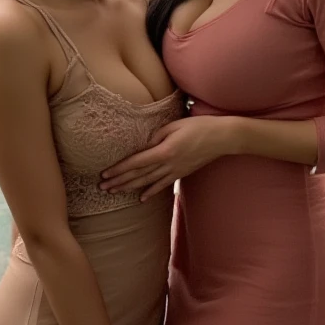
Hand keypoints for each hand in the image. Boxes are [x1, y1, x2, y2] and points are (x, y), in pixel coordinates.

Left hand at [101, 117, 230, 198]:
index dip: (119, 169)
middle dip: (119, 182)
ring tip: (114, 192)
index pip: (136, 162)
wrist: (222, 138)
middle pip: (139, 175)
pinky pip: (163, 184)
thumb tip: (142, 147)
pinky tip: (141, 198)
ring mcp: (175, 171)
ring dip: (130, 187)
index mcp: (164, 151)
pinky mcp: (181, 173)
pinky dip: (151, 191)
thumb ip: (156, 137)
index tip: (105, 175)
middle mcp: (168, 164)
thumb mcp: (174, 126)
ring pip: (148, 182)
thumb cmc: (198, 127)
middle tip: (102, 188)